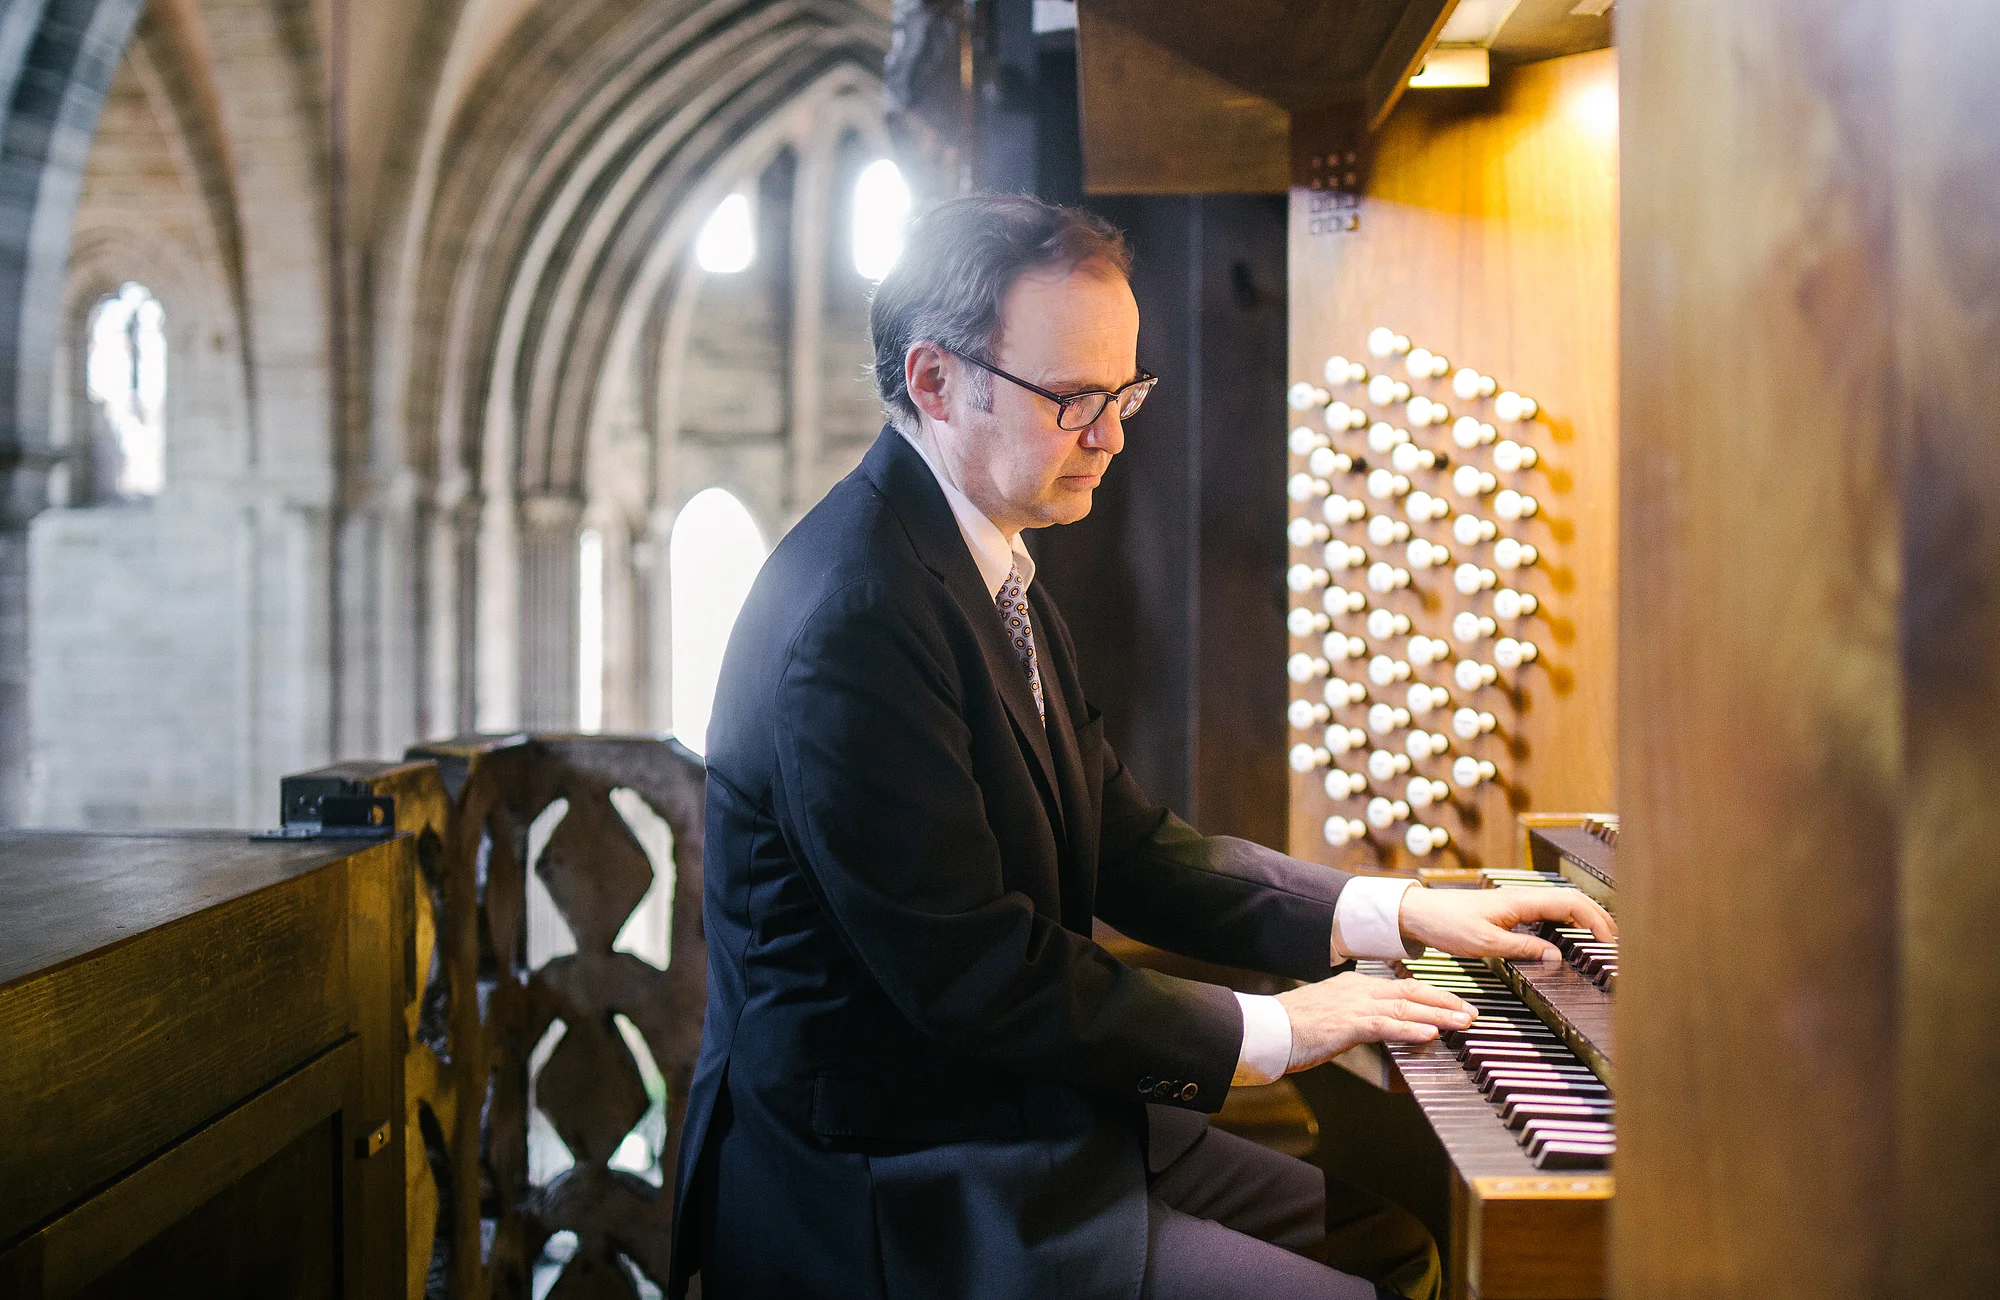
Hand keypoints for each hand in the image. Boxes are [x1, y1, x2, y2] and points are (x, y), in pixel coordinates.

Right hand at [1275, 971, 1475, 1072]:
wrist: (1267, 1029)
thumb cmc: (1294, 1027)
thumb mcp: (1331, 1015)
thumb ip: (1358, 1017)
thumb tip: (1380, 1027)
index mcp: (1355, 985)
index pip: (1403, 986)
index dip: (1433, 995)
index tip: (1455, 1003)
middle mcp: (1358, 990)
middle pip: (1412, 992)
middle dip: (1446, 1002)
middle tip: (1472, 1012)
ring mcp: (1353, 1006)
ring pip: (1405, 1006)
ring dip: (1439, 1015)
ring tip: (1464, 1022)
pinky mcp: (1347, 1025)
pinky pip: (1385, 1025)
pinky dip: (1410, 1028)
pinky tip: (1430, 1033)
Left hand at [1398, 885, 1616, 960]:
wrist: (1418, 913)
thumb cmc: (1447, 924)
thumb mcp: (1485, 944)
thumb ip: (1523, 950)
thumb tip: (1557, 958)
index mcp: (1520, 901)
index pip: (1570, 903)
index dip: (1596, 920)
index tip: (1611, 941)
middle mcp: (1522, 898)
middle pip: (1571, 902)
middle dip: (1597, 918)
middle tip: (1615, 942)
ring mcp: (1515, 903)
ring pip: (1559, 906)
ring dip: (1582, 920)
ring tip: (1599, 940)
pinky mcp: (1508, 911)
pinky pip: (1544, 913)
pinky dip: (1563, 923)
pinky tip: (1566, 938)